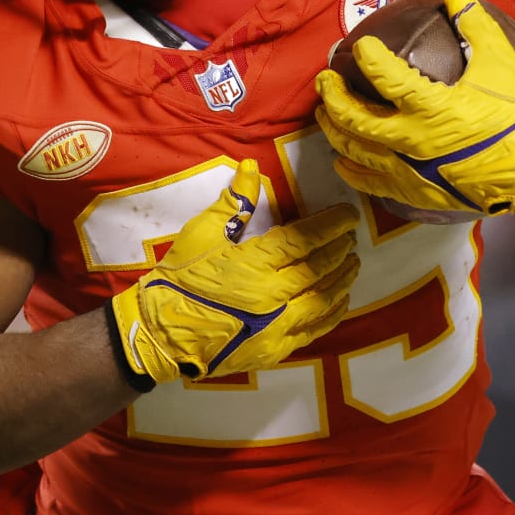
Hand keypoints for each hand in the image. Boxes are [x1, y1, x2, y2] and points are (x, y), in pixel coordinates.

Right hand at [108, 160, 359, 384]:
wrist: (161, 336)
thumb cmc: (178, 280)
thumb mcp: (200, 235)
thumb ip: (234, 202)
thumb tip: (251, 164)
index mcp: (255, 264)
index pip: (305, 240)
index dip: (331, 226)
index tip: (349, 215)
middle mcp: (273, 296)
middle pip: (319, 269)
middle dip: (340, 250)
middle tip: (351, 236)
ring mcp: (277, 327)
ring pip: (323, 300)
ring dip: (342, 279)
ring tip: (352, 263)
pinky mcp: (275, 350)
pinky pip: (315, 330)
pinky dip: (332, 312)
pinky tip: (341, 299)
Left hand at [314, 0, 514, 217]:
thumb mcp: (501, 63)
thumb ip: (475, 25)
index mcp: (432, 107)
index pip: (386, 76)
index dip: (369, 58)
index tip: (363, 45)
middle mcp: (412, 141)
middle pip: (355, 118)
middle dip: (333, 96)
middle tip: (324, 79)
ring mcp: (409, 171)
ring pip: (355, 151)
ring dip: (334, 130)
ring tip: (324, 114)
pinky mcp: (414, 192)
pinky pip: (371, 183)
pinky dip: (352, 170)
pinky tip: (343, 160)